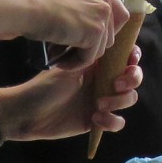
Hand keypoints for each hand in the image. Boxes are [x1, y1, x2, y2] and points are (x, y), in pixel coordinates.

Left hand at [0, 47, 142, 141]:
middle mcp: (103, 82)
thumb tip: (110, 40)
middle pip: (133, 79)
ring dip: (119, 101)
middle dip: (132, 80)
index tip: (130, 61)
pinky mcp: (98, 121)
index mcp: (98, 65)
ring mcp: (103, 101)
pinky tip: (95, 118)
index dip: (133, 59)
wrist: (28, 112)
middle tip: (117, 84)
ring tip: (98, 104)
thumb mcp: (69, 68)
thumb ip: (91, 57)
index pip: (126, 58)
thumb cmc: (45, 86)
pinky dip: (111, 121)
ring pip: (129, 99)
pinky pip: (117, 122)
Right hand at [23, 0, 127, 70]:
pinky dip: (76, 63)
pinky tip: (61, 63)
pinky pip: (90, 57)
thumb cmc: (38, 2)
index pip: (118, 14)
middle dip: (92, 45)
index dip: (106, 30)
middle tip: (71, 50)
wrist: (28, 6)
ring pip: (100, 48)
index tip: (90, 40)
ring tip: (63, 57)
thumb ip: (83, 6)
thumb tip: (89, 25)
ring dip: (82, 55)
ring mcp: (102, 15)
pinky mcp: (96, 32)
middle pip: (110, 34)